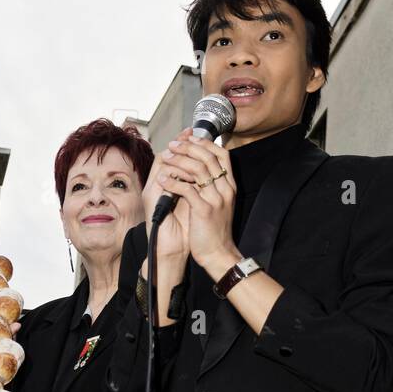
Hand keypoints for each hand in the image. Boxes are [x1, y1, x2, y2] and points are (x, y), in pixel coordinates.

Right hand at [141, 131, 191, 266]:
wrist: (174, 251)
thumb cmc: (186, 231)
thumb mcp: (196, 203)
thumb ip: (198, 187)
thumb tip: (211, 170)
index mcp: (168, 185)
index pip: (174, 157)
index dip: (184, 144)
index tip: (196, 133)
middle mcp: (157, 185)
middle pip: (166, 154)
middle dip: (180, 143)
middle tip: (191, 132)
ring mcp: (153, 191)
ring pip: (162, 162)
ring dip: (179, 155)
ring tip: (192, 148)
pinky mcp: (151, 199)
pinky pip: (162, 177)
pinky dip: (176, 172)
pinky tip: (189, 170)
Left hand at [156, 133, 238, 275]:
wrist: (218, 254)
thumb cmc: (214, 231)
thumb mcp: (217, 204)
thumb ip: (211, 186)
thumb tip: (196, 169)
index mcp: (229, 186)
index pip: (222, 154)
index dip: (205, 143)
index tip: (189, 138)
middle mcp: (225, 189)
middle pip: (208, 157)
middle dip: (188, 147)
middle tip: (172, 145)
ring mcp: (215, 199)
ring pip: (198, 169)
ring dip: (179, 161)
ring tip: (165, 158)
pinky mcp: (204, 210)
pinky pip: (187, 190)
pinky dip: (173, 182)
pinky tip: (163, 180)